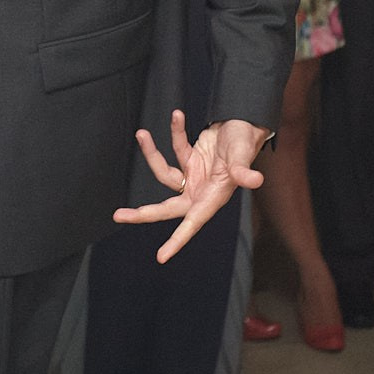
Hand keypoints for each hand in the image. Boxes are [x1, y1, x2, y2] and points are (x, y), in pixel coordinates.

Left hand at [112, 111, 267, 262]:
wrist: (245, 124)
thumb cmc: (246, 141)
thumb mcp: (244, 154)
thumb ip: (244, 168)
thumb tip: (255, 180)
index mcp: (213, 197)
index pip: (193, 223)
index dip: (177, 240)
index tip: (161, 257)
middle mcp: (201, 190)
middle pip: (167, 207)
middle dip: (143, 212)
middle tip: (118, 216)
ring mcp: (194, 175)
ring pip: (164, 173)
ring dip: (151, 153)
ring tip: (142, 134)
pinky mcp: (190, 159)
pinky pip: (176, 148)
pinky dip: (175, 132)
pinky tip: (176, 116)